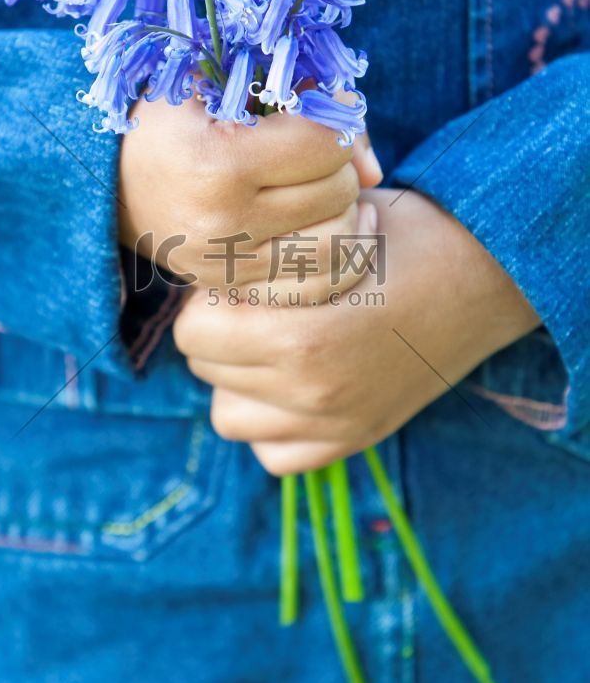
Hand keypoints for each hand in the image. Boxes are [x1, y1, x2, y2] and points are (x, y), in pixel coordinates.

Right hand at [119, 94, 382, 302]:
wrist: (110, 182)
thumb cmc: (172, 119)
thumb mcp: (221, 85)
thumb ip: (307, 106)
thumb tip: (377, 172)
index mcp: (216, 165)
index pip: (326, 145)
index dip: (334, 119)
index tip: (318, 110)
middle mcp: (222, 225)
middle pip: (337, 193)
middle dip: (339, 164)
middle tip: (316, 151)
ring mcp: (228, 266)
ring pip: (338, 244)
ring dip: (345, 211)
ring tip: (328, 189)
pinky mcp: (234, 290)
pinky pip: (317, 286)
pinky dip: (339, 257)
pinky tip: (336, 229)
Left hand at [173, 189, 540, 474]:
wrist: (487, 277)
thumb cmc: (407, 237)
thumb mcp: (331, 227)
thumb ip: (264, 254)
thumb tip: (206, 264)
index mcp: (302, 338)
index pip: (195, 333)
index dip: (208, 298)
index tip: (236, 280)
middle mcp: (313, 394)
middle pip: (207, 371)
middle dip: (219, 333)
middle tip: (253, 305)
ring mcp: (335, 425)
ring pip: (230, 418)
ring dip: (237, 381)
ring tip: (268, 345)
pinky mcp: (356, 439)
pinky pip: (276, 455)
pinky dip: (272, 425)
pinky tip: (293, 385)